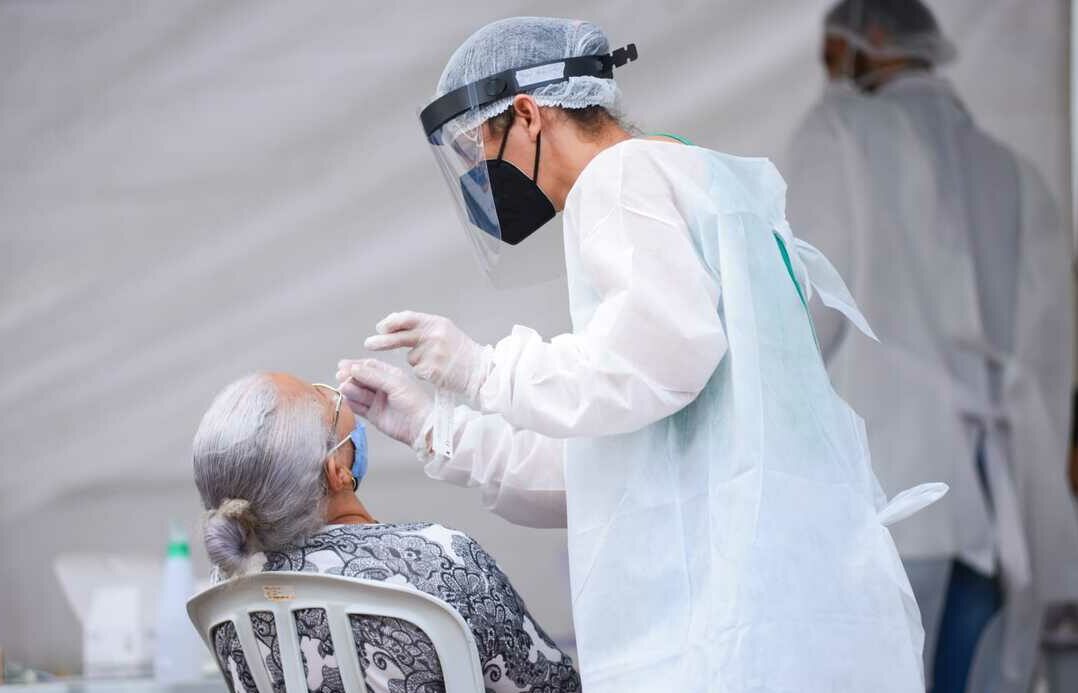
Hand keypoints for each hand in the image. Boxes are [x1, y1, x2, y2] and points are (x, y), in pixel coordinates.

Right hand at [335, 358, 432, 447]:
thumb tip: (353, 368)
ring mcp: (377, 401)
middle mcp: (383, 387)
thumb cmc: (414, 402)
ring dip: (350, 390)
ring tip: (343, 388)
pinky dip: (350, 404)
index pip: (369, 367)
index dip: (355, 366)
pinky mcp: (373, 415)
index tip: (342, 366)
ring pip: (358, 393)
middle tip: (340, 377)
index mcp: (391, 375)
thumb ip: (373, 376)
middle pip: (361, 379)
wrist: (420, 426)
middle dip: (350, 377)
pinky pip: (358, 407)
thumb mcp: (395, 383)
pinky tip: (345, 400)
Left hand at [364, 311, 489, 399]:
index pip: (407, 318)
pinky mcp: (432, 371)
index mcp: (437, 323)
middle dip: (382, 341)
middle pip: (400, 337)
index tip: (380, 328)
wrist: (480, 370)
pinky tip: (438, 371)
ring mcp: (433, 354)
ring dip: (418, 360)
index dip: (391, 323)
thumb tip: (393, 326)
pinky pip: (417, 371)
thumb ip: (422, 327)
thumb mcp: (445, 331)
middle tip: (368, 344)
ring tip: (438, 362)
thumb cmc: (461, 351)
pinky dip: (424, 372)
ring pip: (411, 357)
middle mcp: (434, 336)